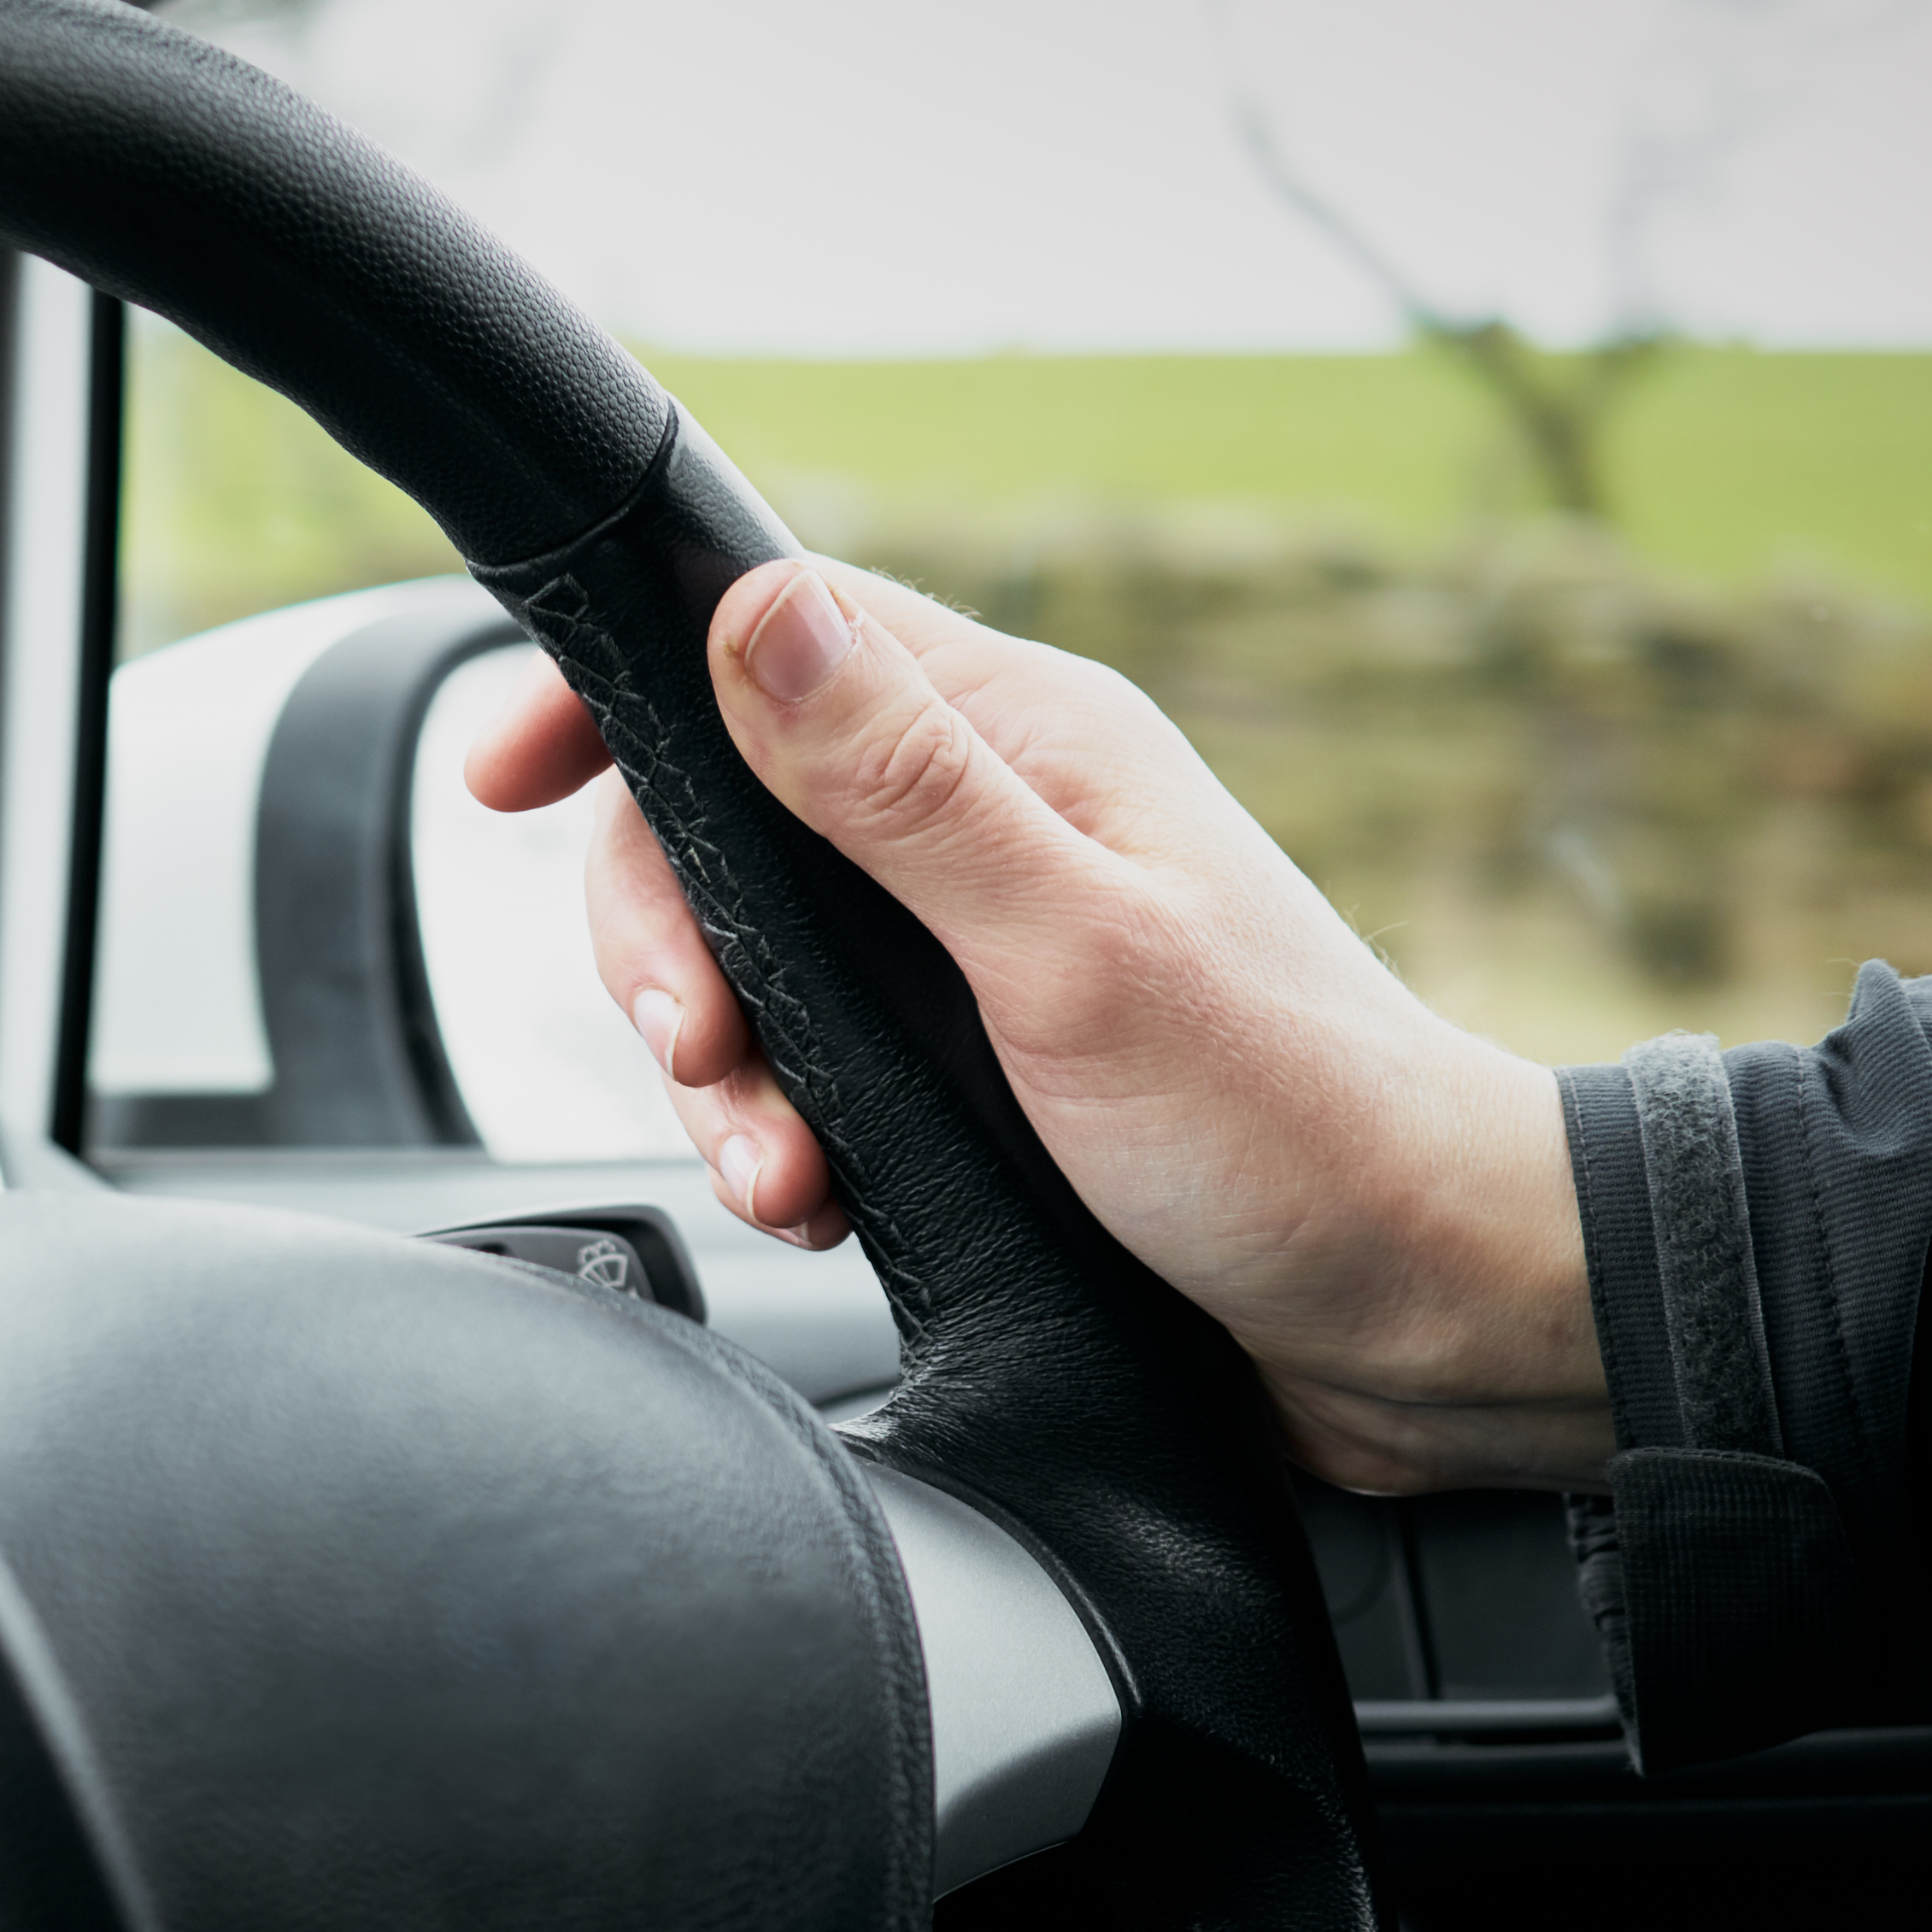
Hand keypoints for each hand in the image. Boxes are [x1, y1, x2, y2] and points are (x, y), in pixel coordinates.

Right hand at [460, 557, 1608, 1494]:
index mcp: (1022, 746)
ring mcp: (981, 944)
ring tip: (782, 1175)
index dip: (618, 695)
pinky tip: (819, 1200)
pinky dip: (781, 1134)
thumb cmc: (1293, 1132)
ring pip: (752, 960)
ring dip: (724, 1075)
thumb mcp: (1073, 949)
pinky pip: (810, 1065)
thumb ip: (902, 788)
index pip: (768, 639)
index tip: (508, 776)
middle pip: (721, 821)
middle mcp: (993, 825)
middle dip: (668, 948)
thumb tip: (757, 610)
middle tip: (704, 1055)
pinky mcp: (977, 1064)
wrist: (1424, 1321)